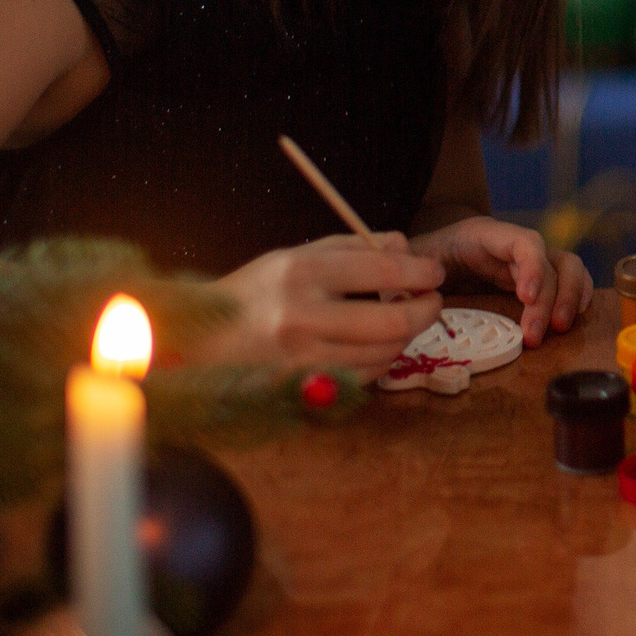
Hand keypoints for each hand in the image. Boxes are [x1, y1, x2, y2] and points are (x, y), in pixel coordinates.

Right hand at [203, 232, 444, 371]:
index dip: (420, 273)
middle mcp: (302, 316)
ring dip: (406, 338)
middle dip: (426, 310)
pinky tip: (376, 346)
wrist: (201, 344)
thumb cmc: (254, 294)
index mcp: (301, 272)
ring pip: (383, 353)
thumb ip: (352, 248)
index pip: (383, 271)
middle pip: (393, 321)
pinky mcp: (302, 390)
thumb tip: (403, 245)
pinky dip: (381, 361)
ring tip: (404, 322)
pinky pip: (363, 378)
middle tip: (432, 302)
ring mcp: (302, 358)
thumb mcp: (295, 256)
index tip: (434, 273)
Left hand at [409, 215, 593, 346]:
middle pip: (552, 259)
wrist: (419, 261)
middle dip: (551, 297)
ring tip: (558, 331)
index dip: (533, 266)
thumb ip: (415, 276)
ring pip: (567, 268)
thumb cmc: (415, 264)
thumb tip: (417, 293)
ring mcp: (525, 261)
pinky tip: (568, 320)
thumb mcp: (411, 266)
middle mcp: (513, 245)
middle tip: (536, 335)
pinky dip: (575, 298)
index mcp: (484, 235)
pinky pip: (565, 282)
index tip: (526, 298)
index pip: (523, 241)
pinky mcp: (531, 279)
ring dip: (568, 299)